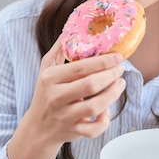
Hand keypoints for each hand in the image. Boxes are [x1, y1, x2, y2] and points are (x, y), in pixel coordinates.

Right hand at [7, 37, 125, 158]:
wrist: (37, 128)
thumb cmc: (45, 92)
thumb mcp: (46, 68)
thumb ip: (59, 48)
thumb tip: (72, 27)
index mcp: (50, 79)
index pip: (79, 68)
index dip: (102, 61)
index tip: (117, 56)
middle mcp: (56, 97)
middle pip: (90, 86)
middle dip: (110, 75)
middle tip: (121, 69)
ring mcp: (65, 116)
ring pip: (94, 107)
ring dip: (112, 95)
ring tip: (120, 83)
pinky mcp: (73, 131)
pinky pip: (93, 130)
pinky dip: (104, 121)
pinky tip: (107, 110)